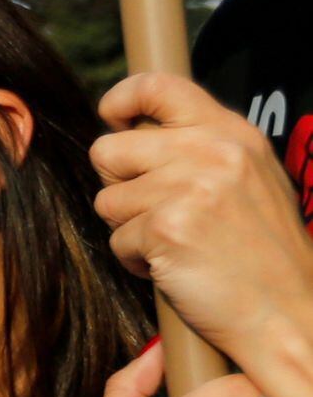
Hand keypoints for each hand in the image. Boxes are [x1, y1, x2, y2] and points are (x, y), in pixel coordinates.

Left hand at [93, 71, 312, 396]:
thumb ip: (202, 149)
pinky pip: (116, 240)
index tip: (113, 119)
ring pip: (107, 200)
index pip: (158, 85)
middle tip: (158, 212)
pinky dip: (136, 261)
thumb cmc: (261, 252)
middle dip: (119, 185)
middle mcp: (213, 151)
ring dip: (130, 228)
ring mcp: (189, 188)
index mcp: (233, 133)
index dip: (121, 99)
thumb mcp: (249, 179)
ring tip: (177, 244)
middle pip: (108, 149)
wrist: (289, 310)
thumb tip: (137, 131)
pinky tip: (176, 268)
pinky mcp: (167, 228)